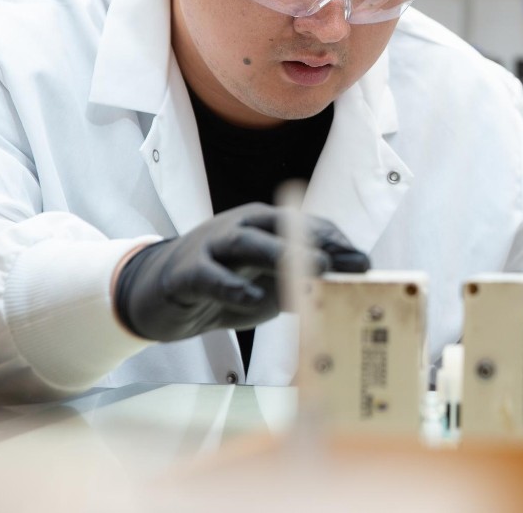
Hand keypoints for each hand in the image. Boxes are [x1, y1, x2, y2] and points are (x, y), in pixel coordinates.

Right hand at [114, 203, 369, 341]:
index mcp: (265, 224)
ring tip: (308, 270)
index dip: (334, 241)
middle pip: (279, 225)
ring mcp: (211, 246)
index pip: (306, 223)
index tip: (362, 262)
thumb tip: (351, 288)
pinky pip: (209, 276)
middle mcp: (240, 226)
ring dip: (278, 253)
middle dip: (312, 241)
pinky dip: (231, 286)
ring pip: (244, 241)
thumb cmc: (227, 284)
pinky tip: (252, 299)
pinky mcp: (186, 273)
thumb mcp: (271, 285)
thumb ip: (306, 284)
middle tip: (339, 262)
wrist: (161, 296)